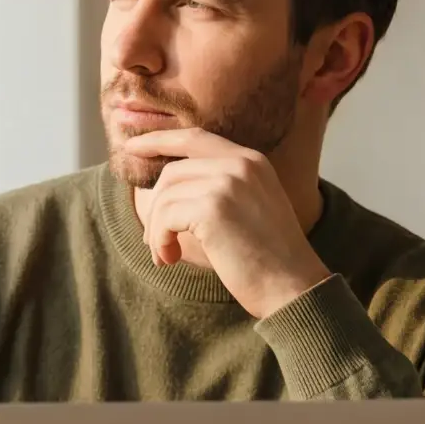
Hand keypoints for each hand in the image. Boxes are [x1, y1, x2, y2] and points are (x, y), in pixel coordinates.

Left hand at [120, 128, 330, 318]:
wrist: (292, 286)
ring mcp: (227, 182)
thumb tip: (164, 186)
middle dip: (155, 206)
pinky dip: (159, 240)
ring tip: (165, 255)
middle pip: (172, 171)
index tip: (131, 147)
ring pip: (165, 197)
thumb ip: (217, 186)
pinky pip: (164, 218)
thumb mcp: (248, 207)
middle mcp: (240, 164)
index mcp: (251, 160)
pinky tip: (169, 259)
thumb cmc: (266, 257)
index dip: (159, 139)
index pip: (194, 137)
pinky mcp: (213, 207)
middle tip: (154, 240)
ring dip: (157, 231)